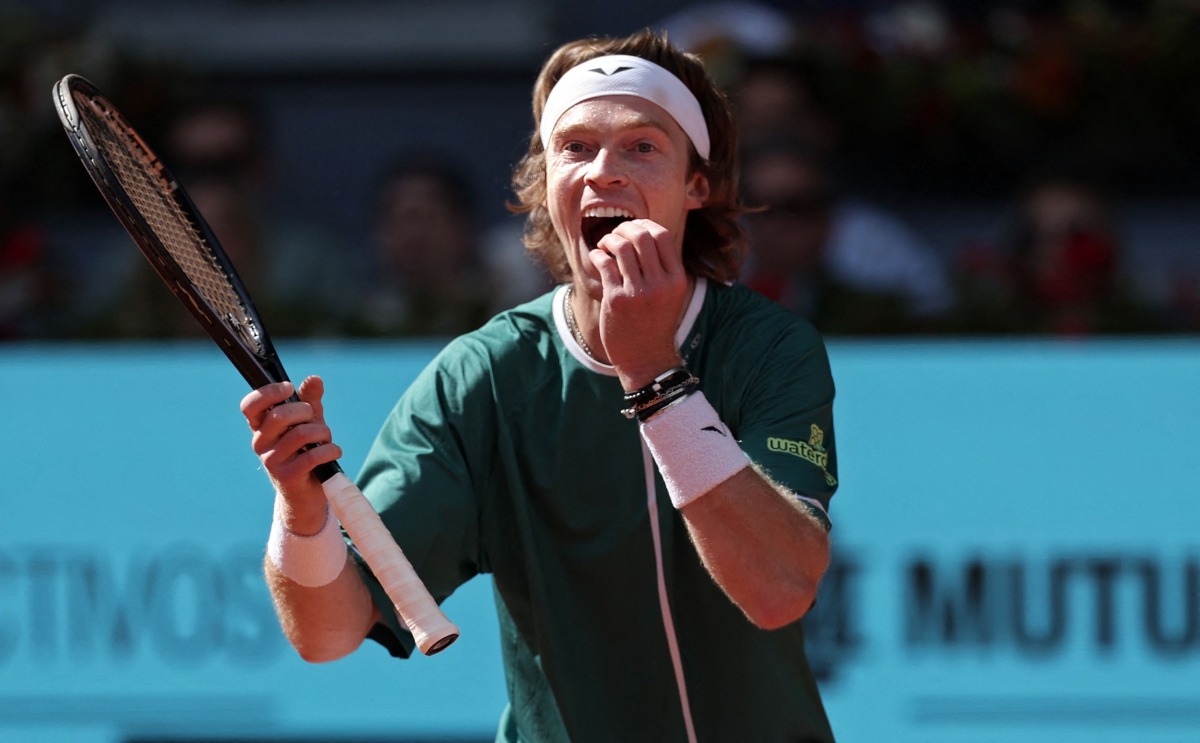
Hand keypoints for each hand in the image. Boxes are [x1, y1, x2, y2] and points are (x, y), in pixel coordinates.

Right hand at [240, 375, 341, 533]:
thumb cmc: (306, 452)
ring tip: (327, 439)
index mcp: (261, 427)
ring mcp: (271, 461)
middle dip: (306, 412)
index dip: (268, 393)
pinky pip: (312, 456)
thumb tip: (314, 379)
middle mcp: (261, 444)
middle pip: (280, 415)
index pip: (250, 406)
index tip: (289, 388)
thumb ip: (310, 401)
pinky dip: (330, 450)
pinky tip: (334, 452)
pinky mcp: (287, 477)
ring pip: (300, 434)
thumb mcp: (309, 423)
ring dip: (322, 433)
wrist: (307, 494)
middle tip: (315, 420)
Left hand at [588, 219, 687, 388]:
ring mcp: (638, 292)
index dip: (645, 224)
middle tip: (615, 235)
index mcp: (676, 279)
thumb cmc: (654, 323)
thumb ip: (661, 268)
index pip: (662, 235)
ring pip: (621, 246)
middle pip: (642, 235)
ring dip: (609, 239)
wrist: (646, 358)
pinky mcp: (616, 300)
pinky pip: (604, 264)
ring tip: (604, 246)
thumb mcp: (669, 294)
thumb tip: (643, 233)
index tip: (633, 228)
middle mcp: (660, 284)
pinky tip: (597, 258)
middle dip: (624, 228)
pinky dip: (598, 255)